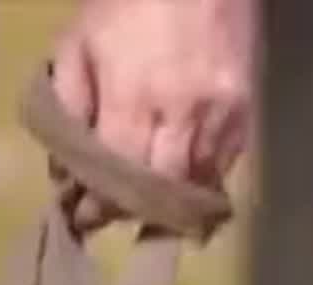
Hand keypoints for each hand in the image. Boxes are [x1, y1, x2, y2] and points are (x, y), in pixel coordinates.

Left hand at [46, 0, 256, 212]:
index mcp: (133, 95)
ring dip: (168, 200)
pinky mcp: (246, 108)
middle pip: (158, 188)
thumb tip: (65, 166)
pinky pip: (225, 162)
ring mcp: (220, 113)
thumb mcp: (79, 40)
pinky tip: (183, 178)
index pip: (116, 172)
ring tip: (146, 208)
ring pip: (195, 182)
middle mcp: (181, 113)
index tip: (83, 217)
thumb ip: (70, 103)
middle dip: (131, 208)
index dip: (99, 203)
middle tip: (111, 216)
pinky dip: (201, 177)